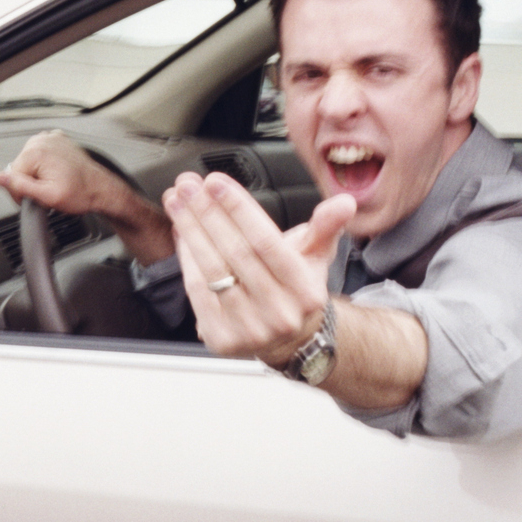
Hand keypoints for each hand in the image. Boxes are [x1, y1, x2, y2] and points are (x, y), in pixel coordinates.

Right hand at [0, 132, 173, 265]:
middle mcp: (42, 140)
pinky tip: (57, 174)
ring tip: (55, 182)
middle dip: (30, 182)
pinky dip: (45, 166)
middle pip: (20, 166)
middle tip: (47, 192)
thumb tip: (0, 178)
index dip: (20, 192)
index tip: (35, 199)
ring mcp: (51, 138)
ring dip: (37, 174)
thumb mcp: (48, 196)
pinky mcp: (57, 140)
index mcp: (36, 152)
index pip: (11, 175)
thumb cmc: (82, 193)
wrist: (102, 189)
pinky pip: (40, 155)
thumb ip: (21, 187)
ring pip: (29, 161)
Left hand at [164, 172, 354, 365]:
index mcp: (305, 291)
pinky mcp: (222, 338)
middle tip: (188, 184)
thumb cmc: (296, 288)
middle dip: (207, 213)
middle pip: (235, 253)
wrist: (289, 339)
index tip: (215, 182)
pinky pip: (197, 290)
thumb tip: (344, 203)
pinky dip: (186, 257)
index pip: (266, 242)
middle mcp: (279, 313)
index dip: (238, 209)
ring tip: (177, 200)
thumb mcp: (316, 256)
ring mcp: (249, 329)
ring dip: (190, 230)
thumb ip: (324, 227)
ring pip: (212, 270)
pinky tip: (181, 232)